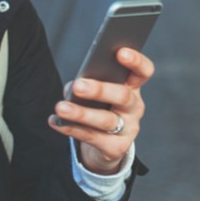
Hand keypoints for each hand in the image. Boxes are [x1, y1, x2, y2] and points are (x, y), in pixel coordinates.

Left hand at [48, 48, 153, 174]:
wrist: (105, 146)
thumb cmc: (99, 108)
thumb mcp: (98, 94)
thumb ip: (88, 84)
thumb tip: (74, 86)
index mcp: (133, 87)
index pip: (143, 72)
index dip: (136, 61)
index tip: (120, 52)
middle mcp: (135, 107)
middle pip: (122, 95)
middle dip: (99, 90)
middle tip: (78, 86)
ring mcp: (129, 129)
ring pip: (106, 120)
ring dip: (81, 114)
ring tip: (60, 108)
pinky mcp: (117, 148)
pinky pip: (92, 138)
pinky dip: (72, 129)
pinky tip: (56, 122)